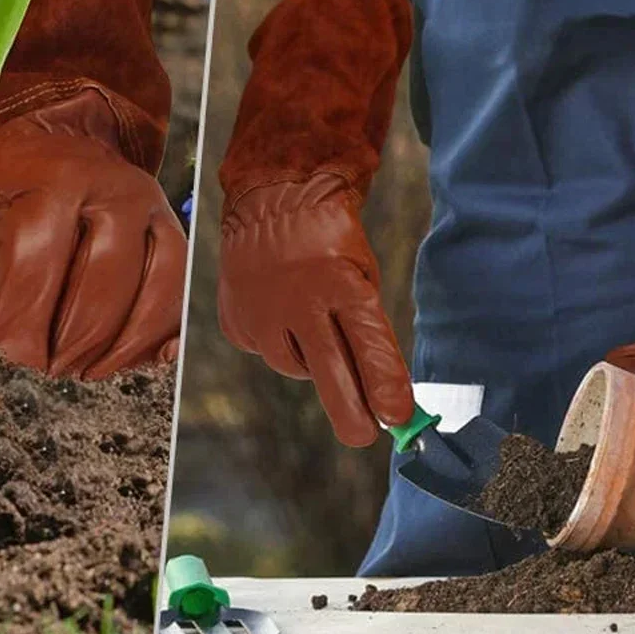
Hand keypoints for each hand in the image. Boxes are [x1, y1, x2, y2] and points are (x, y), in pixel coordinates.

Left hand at [0, 92, 184, 378]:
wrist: (61, 135)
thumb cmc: (12, 182)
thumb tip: (16, 343)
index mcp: (55, 179)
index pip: (39, 265)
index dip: (23, 321)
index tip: (9, 345)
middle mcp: (112, 189)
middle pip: (102, 288)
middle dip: (73, 343)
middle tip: (48, 364)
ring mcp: (150, 207)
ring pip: (153, 293)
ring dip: (119, 349)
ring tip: (85, 367)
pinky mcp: (171, 226)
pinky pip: (179, 290)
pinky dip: (162, 333)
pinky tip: (138, 356)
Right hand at [218, 172, 413, 446]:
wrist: (271, 200)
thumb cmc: (328, 239)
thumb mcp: (360, 271)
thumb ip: (366, 327)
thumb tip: (379, 392)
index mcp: (339, 282)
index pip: (368, 345)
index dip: (385, 385)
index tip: (397, 417)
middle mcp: (297, 299)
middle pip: (329, 372)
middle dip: (350, 411)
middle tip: (363, 433)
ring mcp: (261, 311)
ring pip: (293, 366)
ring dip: (312, 362)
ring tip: (315, 327)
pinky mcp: (236, 320)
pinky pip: (265, 350)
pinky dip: (279, 342)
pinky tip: (283, 314)